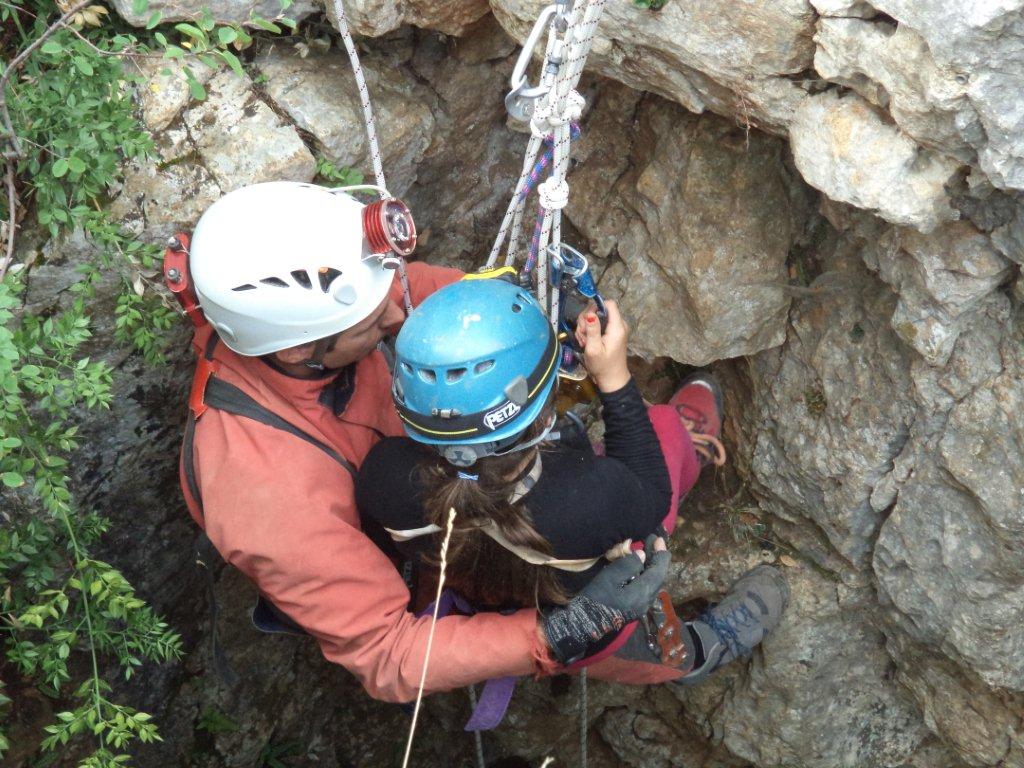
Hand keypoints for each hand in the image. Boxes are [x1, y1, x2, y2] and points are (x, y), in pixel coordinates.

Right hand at [540, 536, 669, 664]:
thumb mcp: (610, 577)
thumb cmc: (596, 598)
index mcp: (642, 593)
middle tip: (652, 540)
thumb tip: (642, 555)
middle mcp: (646, 601)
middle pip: (657, 576)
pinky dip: (645, 573)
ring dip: (651, 565)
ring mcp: (641, 606)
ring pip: (652, 582)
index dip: (660, 554)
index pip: (658, 571)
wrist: (585, 622)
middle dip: (656, 558)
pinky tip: (639, 566)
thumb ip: (628, 565)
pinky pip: (646, 587)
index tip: (658, 538)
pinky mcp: (634, 607)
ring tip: (647, 550)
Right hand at [574, 299, 630, 392]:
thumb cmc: (603, 366)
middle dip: (587, 320)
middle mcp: (618, 324)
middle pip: (599, 309)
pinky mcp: (610, 333)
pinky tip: (586, 342)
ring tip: (584, 341)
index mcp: (617, 327)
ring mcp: (615, 328)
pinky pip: (598, 324)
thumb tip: (590, 313)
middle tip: (582, 335)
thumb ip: (592, 330)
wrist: (611, 379)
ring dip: (586, 327)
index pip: (609, 303)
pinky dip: (589, 331)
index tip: (586, 320)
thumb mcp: (594, 349)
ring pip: (596, 317)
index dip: (595, 307)